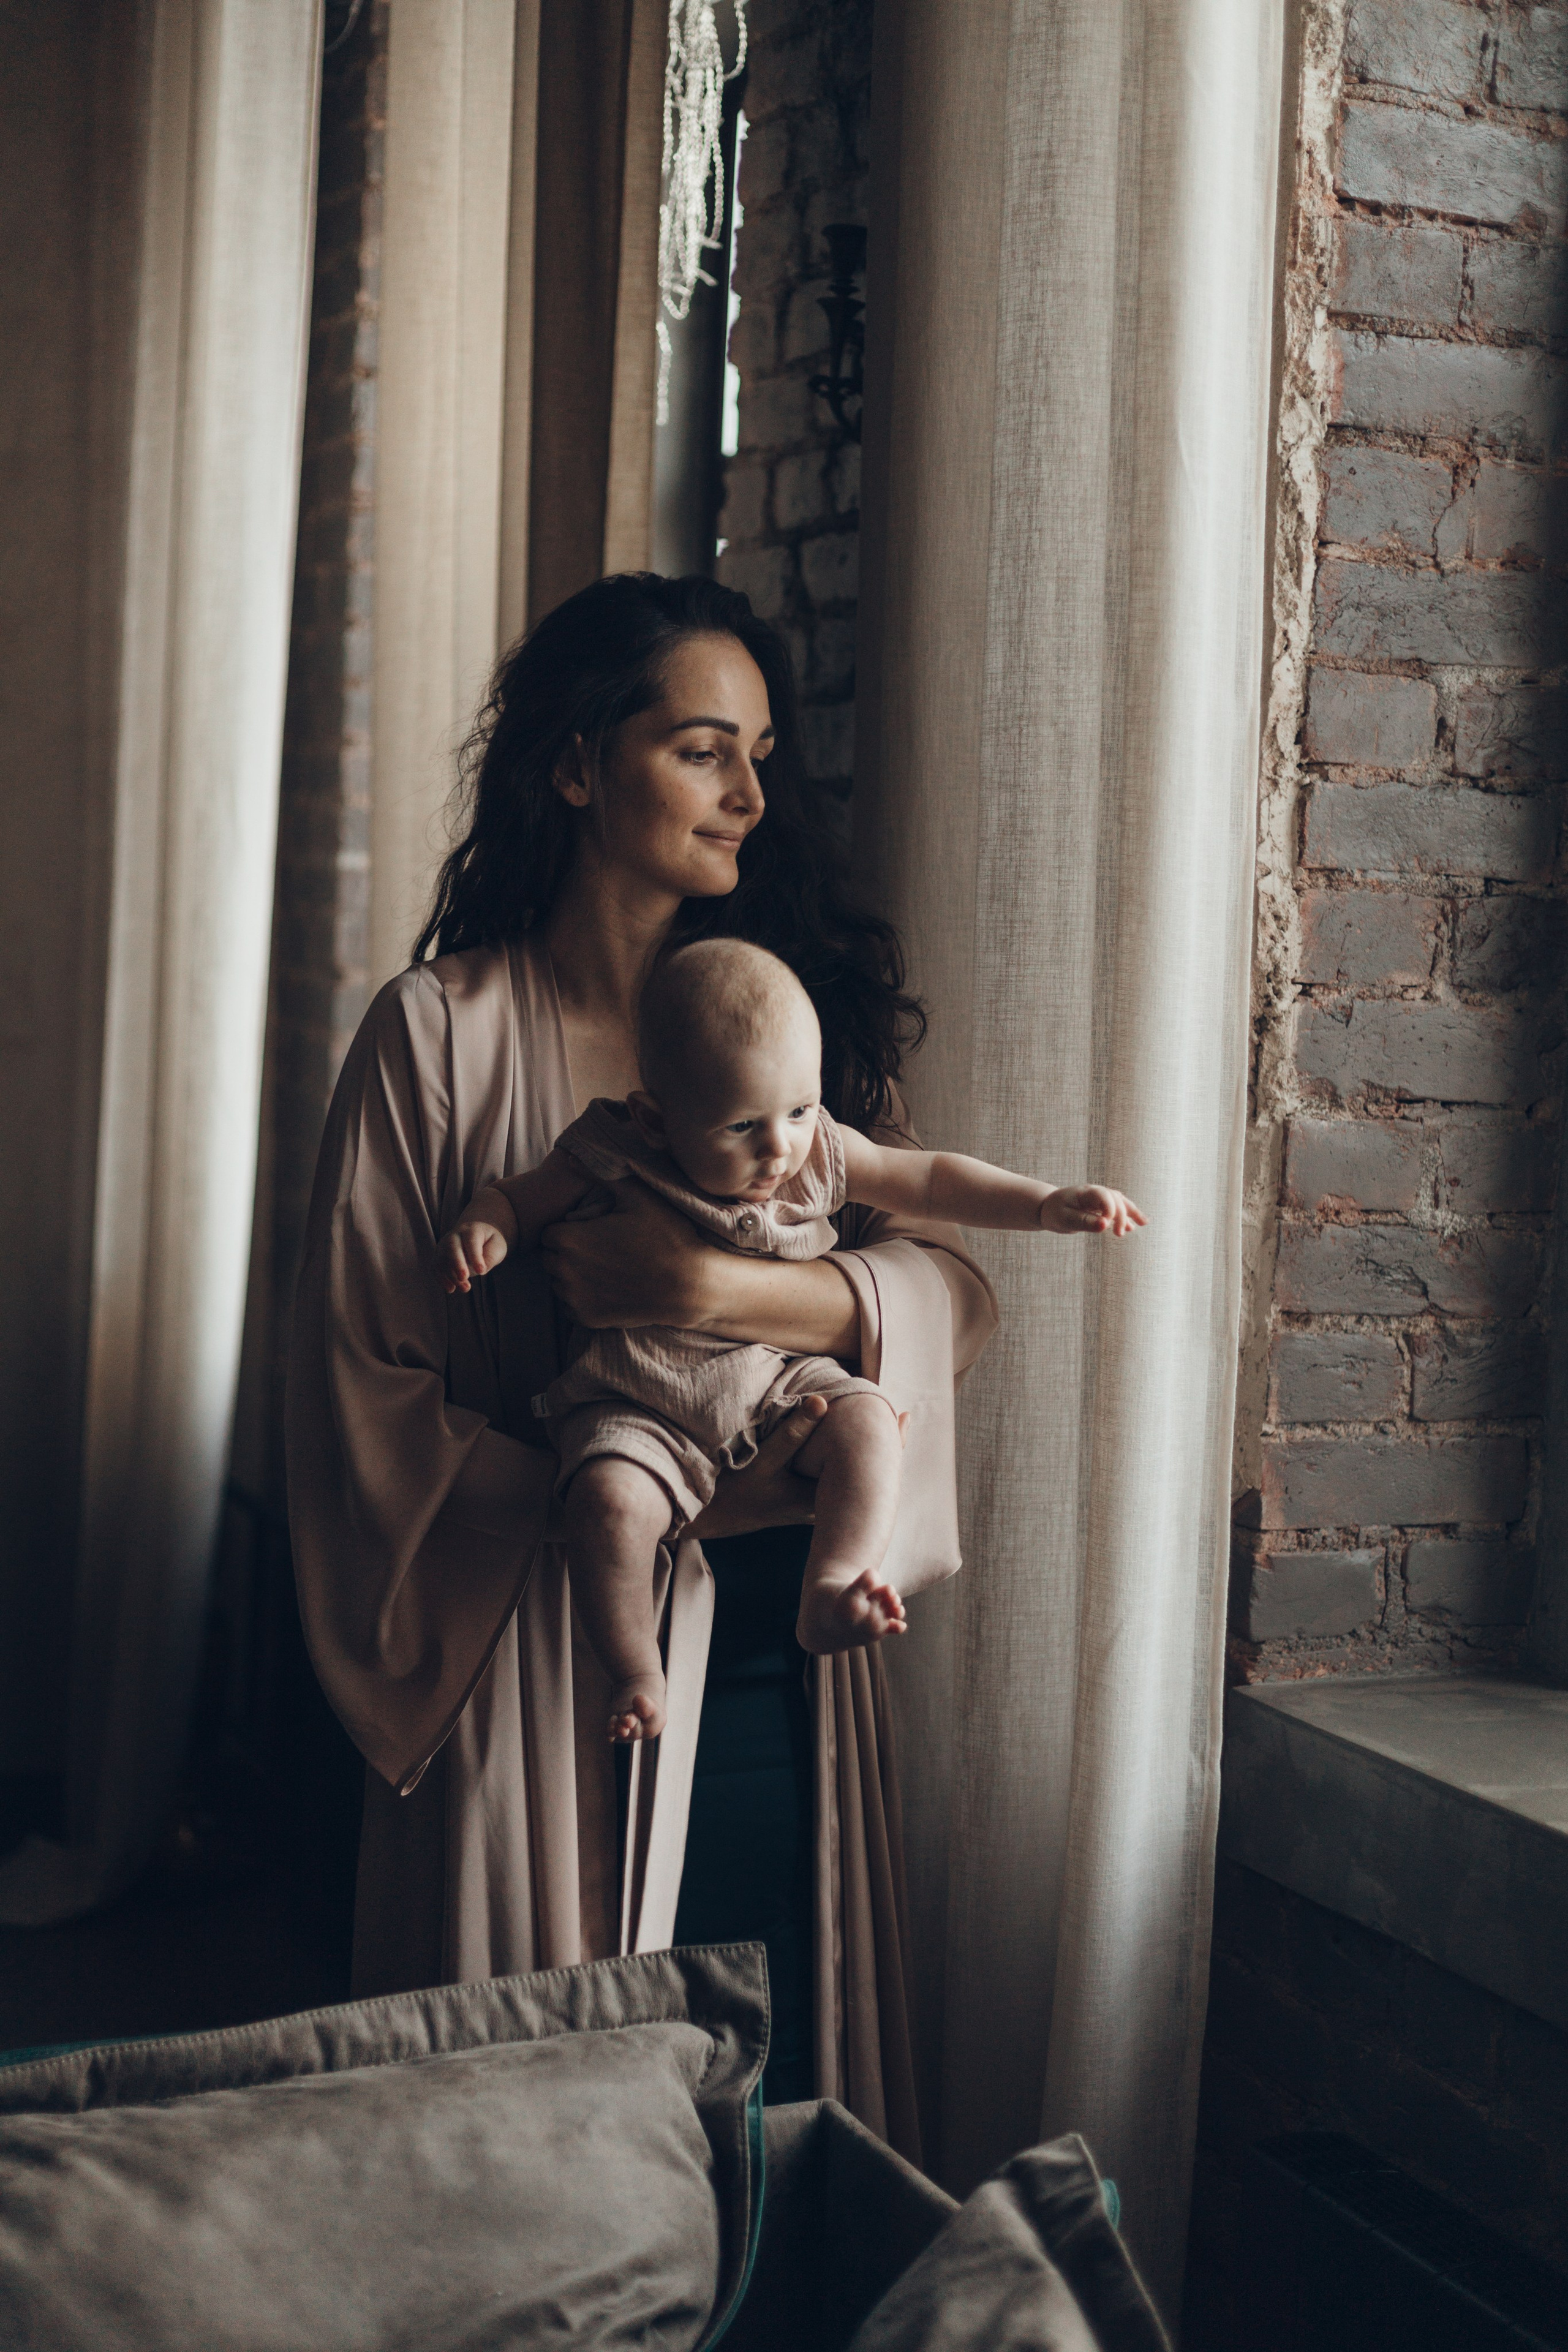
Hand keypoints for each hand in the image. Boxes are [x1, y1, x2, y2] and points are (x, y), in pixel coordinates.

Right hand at [439, 1220, 509, 1293]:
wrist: (475, 1237)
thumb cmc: (488, 1242)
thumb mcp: (497, 1246)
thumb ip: (491, 1256)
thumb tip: (480, 1270)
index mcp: (471, 1230)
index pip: (471, 1241)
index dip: (475, 1256)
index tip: (481, 1271)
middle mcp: (454, 1236)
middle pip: (452, 1248)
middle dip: (457, 1264)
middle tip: (465, 1277)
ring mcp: (444, 1246)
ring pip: (443, 1259)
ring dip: (452, 1276)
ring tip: (466, 1288)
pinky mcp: (439, 1256)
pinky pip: (436, 1267)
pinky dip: (441, 1279)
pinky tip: (451, 1289)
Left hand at [541, 1178, 722, 1329]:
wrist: (689, 1287)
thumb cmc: (666, 1236)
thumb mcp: (637, 1196)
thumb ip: (599, 1174)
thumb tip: (569, 1156)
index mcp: (569, 1239)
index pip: (549, 1232)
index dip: (569, 1229)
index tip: (593, 1229)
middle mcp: (564, 1271)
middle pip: (550, 1257)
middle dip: (568, 1251)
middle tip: (601, 1246)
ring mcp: (574, 1298)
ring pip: (559, 1281)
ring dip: (573, 1274)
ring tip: (606, 1266)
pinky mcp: (587, 1318)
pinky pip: (571, 1304)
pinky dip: (583, 1297)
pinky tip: (608, 1286)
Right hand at [687, 1401, 911, 1541]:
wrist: (716, 1519)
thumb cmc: (738, 1492)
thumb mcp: (765, 1461)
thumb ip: (793, 1432)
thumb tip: (822, 1401)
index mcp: (824, 1495)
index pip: (868, 1470)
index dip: (890, 1444)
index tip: (904, 1416)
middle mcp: (825, 1505)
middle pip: (865, 1476)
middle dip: (884, 1448)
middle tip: (903, 1417)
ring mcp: (815, 1505)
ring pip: (851, 1480)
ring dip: (864, 1456)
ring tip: (882, 1427)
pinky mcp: (804, 1503)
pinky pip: (835, 1479)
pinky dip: (845, 1462)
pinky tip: (846, 1446)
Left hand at [1042, 1186, 1145, 1237]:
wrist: (1048, 1208)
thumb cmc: (1054, 1213)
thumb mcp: (1065, 1219)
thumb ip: (1084, 1222)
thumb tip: (1105, 1225)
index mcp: (1085, 1192)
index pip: (1104, 1196)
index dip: (1110, 1210)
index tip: (1107, 1226)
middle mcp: (1095, 1192)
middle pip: (1115, 1199)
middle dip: (1120, 1216)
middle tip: (1119, 1235)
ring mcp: (1099, 1198)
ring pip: (1120, 1201)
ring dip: (1131, 1212)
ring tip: (1144, 1223)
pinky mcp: (1101, 1206)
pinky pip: (1117, 1208)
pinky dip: (1127, 1216)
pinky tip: (1133, 1226)